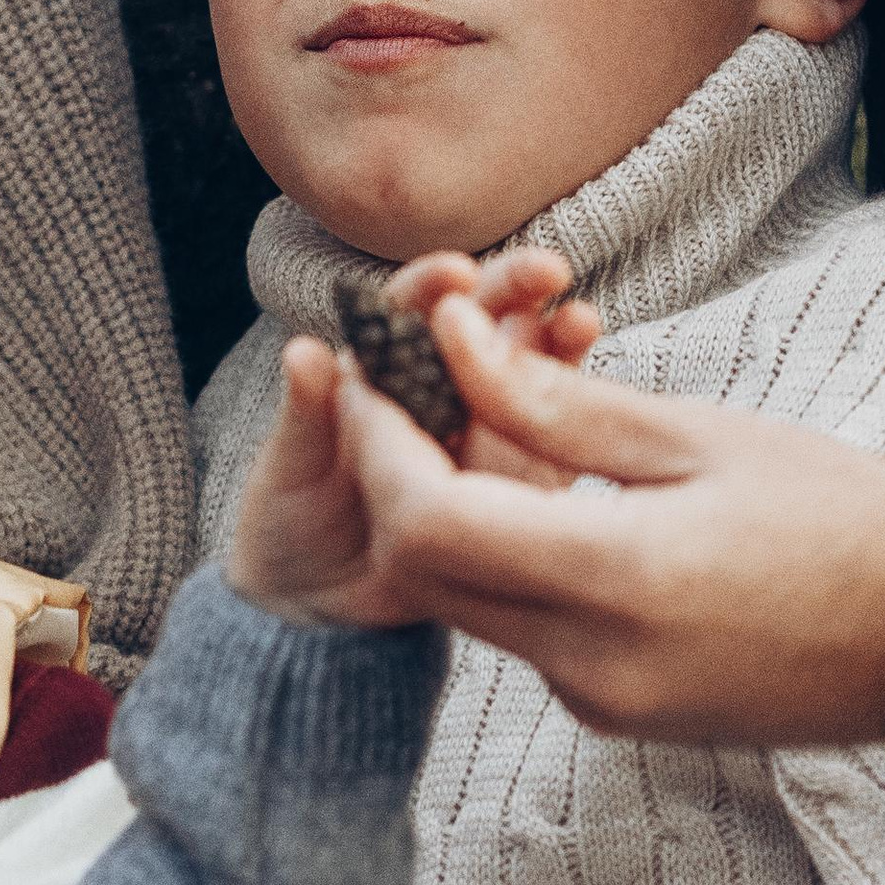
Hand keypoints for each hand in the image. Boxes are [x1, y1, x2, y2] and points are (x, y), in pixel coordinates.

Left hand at [228, 250, 598, 627]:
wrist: (316, 613)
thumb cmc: (289, 526)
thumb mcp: (289, 470)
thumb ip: (302, 416)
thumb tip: (304, 354)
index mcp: (381, 374)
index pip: (409, 314)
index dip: (431, 289)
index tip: (455, 273)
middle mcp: (434, 398)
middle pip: (477, 335)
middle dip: (511, 298)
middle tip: (547, 272)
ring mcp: (478, 444)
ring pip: (520, 388)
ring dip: (551, 352)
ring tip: (578, 322)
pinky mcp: (513, 497)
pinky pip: (544, 459)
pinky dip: (566, 430)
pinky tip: (595, 406)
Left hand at [342, 292, 884, 742]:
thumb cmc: (846, 517)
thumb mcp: (701, 438)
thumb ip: (558, 402)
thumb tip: (449, 341)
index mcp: (620, 583)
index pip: (430, 522)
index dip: (379, 443)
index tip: (371, 370)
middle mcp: (593, 665)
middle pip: (426, 573)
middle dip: (392, 477)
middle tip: (397, 389)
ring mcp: (602, 703)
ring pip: (466, 607)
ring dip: (443, 520)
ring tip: (464, 424)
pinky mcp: (617, 715)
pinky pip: (522, 634)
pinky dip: (504, 563)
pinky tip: (535, 497)